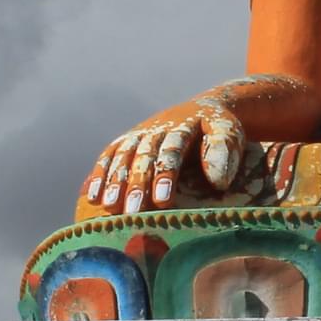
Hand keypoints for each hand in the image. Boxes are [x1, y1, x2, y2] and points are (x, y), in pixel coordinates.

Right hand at [84, 96, 248, 214]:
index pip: (172, 151)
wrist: (204, 108)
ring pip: (124, 157)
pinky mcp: (128, 140)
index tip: (163, 202)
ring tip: (109, 208)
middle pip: (144, 157)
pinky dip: (100, 174)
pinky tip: (91, 196)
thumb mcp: (229, 133)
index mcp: (184, 125)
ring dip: (115, 182)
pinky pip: (110, 155)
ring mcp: (140, 133)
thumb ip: (223, 153)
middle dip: (137, 185)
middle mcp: (157, 128)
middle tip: (133, 212)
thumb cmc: (220, 130)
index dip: (166, 175)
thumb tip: (218, 182)